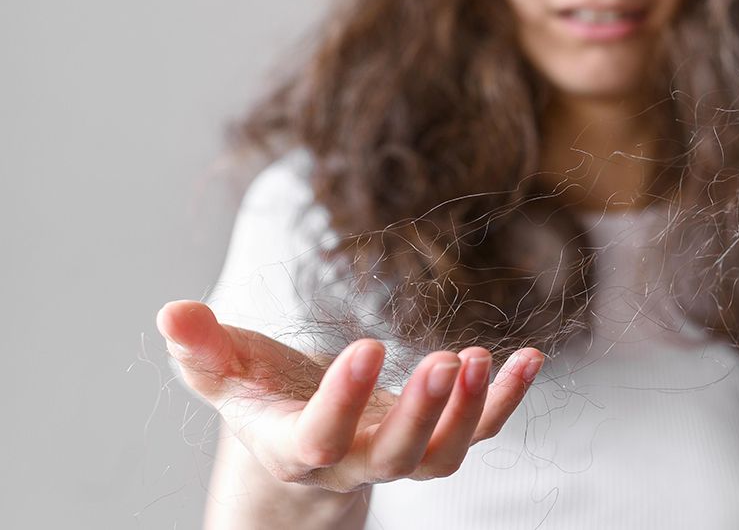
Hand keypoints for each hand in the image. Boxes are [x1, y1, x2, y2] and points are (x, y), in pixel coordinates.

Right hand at [157, 299, 543, 492]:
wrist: (302, 435)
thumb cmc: (261, 397)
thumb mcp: (226, 373)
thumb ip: (201, 349)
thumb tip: (170, 312)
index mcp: (296, 447)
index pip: (319, 438)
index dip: (343, 402)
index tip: (367, 346)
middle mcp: (353, 462)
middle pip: (394, 457)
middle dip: (422, 414)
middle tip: (447, 361)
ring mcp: (401, 456)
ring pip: (442, 455)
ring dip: (469, 411)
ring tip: (482, 358)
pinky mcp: (436, 439)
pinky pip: (481, 431)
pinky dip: (507, 399)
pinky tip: (530, 358)